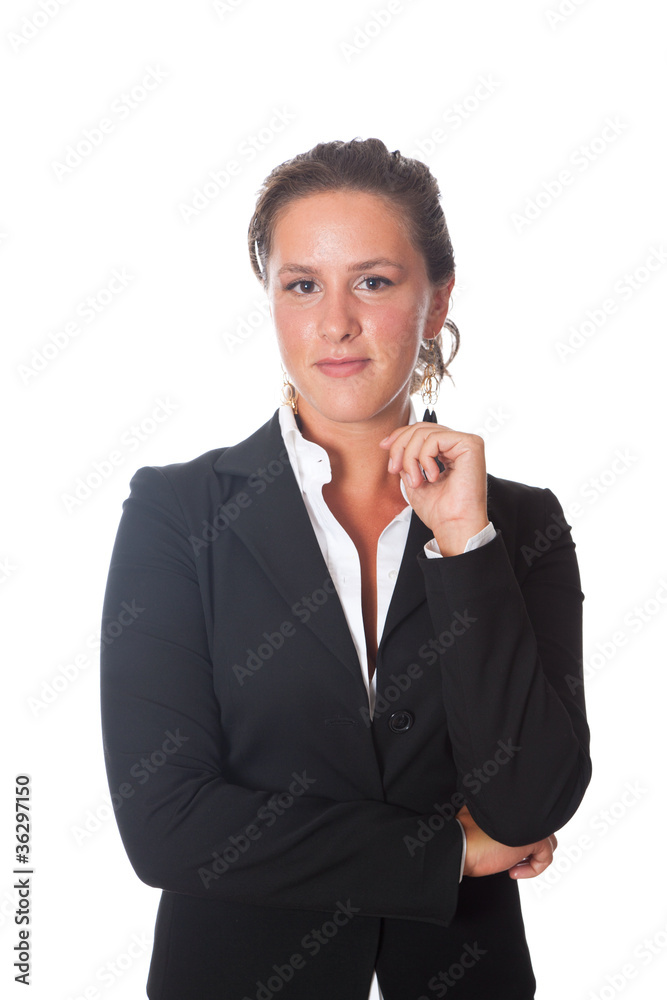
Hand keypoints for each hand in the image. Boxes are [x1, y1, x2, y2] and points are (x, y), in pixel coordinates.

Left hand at [379, 422, 487, 554]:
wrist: (453, 526)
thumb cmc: (439, 511)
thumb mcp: (413, 480)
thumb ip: (406, 460)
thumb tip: (392, 444)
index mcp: (448, 451)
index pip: (421, 430)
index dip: (399, 435)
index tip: (383, 446)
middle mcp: (458, 444)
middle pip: (420, 428)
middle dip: (400, 447)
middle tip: (395, 469)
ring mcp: (466, 442)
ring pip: (424, 432)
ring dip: (411, 458)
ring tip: (417, 481)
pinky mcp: (471, 444)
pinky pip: (434, 438)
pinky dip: (425, 458)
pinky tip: (432, 477)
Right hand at [456, 805, 557, 879]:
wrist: (461, 844)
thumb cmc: (466, 835)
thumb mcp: (485, 822)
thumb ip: (501, 820)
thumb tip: (507, 828)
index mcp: (512, 803)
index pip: (530, 819)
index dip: (522, 836)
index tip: (507, 849)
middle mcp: (524, 810)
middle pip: (542, 829)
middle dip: (531, 847)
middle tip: (513, 859)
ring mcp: (531, 823)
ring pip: (548, 842)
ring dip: (532, 857)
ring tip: (513, 865)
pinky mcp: (535, 840)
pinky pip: (545, 858)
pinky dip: (533, 869)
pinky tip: (513, 871)